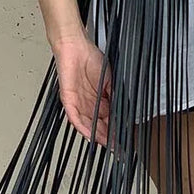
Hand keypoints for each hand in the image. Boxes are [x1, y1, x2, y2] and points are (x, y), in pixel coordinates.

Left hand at [52, 33, 115, 148]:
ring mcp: (77, 104)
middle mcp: (88, 105)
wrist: (76, 46)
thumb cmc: (91, 58)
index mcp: (99, 101)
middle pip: (98, 127)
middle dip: (107, 138)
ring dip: (96, 136)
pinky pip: (74, 118)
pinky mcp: (68, 100)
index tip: (123, 141)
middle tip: (117, 147)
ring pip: (87, 125)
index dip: (115, 131)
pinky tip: (90, 134)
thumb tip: (125, 110)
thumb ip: (115, 96)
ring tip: (106, 144)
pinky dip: (82, 126)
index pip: (108, 121)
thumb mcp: (110, 80)